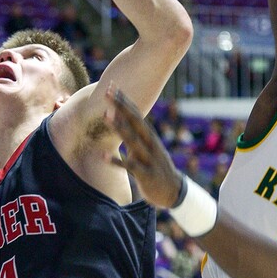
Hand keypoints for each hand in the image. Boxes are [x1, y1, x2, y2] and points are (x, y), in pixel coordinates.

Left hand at [104, 86, 183, 207]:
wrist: (173, 192)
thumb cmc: (155, 167)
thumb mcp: (146, 148)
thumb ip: (133, 135)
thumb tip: (119, 121)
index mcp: (149, 136)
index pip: (136, 113)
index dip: (124, 100)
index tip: (112, 85)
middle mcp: (150, 143)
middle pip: (134, 120)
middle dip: (120, 105)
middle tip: (107, 91)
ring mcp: (148, 158)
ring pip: (132, 140)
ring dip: (118, 127)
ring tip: (105, 115)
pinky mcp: (146, 175)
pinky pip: (130, 166)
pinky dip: (117, 161)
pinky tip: (103, 155)